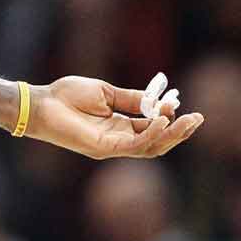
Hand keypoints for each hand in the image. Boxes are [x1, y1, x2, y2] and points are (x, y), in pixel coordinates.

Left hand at [29, 75, 203, 159]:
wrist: (41, 103)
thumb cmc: (66, 96)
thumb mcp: (105, 93)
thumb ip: (131, 99)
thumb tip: (158, 101)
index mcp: (119, 126)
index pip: (151, 126)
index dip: (168, 117)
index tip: (180, 102)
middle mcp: (118, 139)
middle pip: (156, 141)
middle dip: (179, 131)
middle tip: (198, 118)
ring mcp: (112, 146)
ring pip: (150, 146)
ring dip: (171, 134)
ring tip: (188, 120)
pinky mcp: (104, 148)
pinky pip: (134, 144)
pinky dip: (150, 133)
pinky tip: (161, 120)